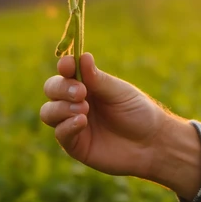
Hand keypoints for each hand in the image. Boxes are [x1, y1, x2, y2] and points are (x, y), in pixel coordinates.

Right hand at [40, 53, 200, 198]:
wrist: (152, 143)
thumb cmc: (139, 113)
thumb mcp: (120, 92)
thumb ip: (99, 79)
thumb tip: (83, 56)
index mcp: (87, 84)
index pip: (66, 71)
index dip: (64, 66)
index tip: (68, 65)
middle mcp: (76, 102)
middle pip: (51, 89)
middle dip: (61, 87)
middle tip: (81, 92)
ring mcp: (73, 123)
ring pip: (48, 112)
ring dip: (61, 107)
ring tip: (84, 109)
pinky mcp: (75, 145)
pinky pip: (60, 133)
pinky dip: (67, 125)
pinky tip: (82, 121)